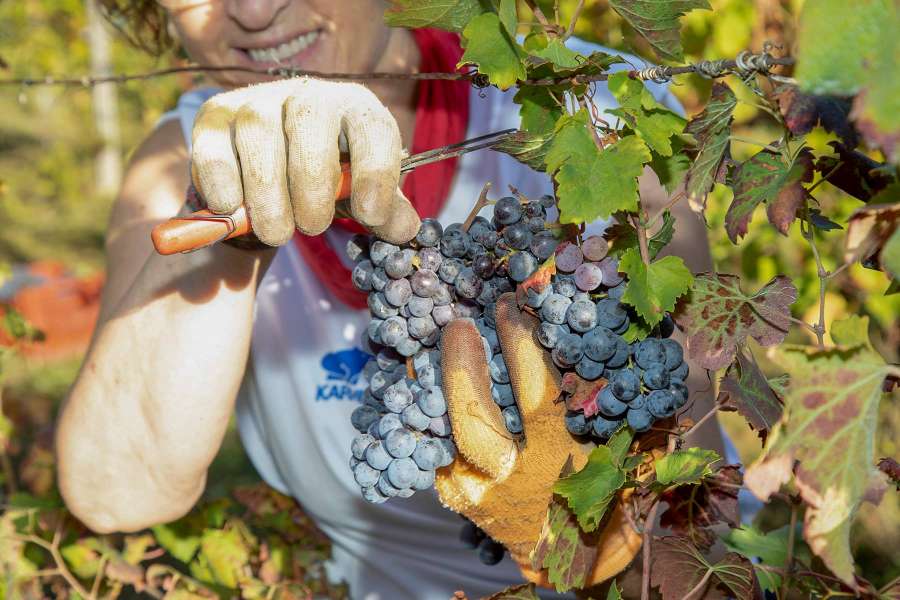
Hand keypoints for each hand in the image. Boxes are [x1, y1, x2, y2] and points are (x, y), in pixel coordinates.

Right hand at [190, 78, 419, 245]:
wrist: (274, 169)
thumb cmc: (329, 180)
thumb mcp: (362, 195)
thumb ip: (386, 213)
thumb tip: (405, 230)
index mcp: (356, 108)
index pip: (373, 128)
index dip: (376, 172)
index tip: (370, 215)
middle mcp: (308, 95)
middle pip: (310, 126)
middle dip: (312, 187)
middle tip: (312, 227)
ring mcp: (257, 101)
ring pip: (259, 137)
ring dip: (267, 195)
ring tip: (276, 231)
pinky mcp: (214, 117)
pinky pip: (215, 150)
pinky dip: (223, 184)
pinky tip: (233, 209)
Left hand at [436, 293, 641, 585]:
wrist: (576, 556)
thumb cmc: (610, 488)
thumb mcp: (631, 446)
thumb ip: (626, 400)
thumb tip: (634, 336)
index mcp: (563, 460)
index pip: (536, 392)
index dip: (520, 344)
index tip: (512, 305)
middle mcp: (515, 479)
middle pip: (474, 418)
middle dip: (463, 366)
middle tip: (459, 324)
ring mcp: (480, 492)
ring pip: (446, 433)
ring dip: (438, 384)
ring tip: (443, 344)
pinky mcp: (458, 498)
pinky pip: (435, 445)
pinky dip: (430, 410)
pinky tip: (427, 378)